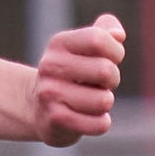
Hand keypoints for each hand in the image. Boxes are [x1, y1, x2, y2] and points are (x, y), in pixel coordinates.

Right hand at [33, 16, 124, 148]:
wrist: (36, 107)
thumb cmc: (73, 73)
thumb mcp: (84, 47)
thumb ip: (104, 31)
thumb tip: (118, 35)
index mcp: (59, 43)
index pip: (98, 39)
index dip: (115, 51)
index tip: (111, 59)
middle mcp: (50, 66)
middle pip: (106, 70)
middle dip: (113, 79)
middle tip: (100, 83)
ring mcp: (50, 94)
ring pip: (104, 101)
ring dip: (104, 103)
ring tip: (90, 101)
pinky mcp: (55, 120)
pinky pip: (99, 124)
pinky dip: (100, 123)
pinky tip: (87, 118)